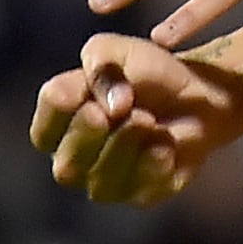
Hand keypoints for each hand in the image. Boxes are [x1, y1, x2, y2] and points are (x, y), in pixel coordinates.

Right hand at [28, 34, 242, 206]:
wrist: (200, 92)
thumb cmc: (147, 71)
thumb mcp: (117, 50)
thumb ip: (100, 64)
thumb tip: (111, 107)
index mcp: (60, 128)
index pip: (43, 134)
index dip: (63, 111)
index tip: (87, 85)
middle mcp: (77, 162)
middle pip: (66, 168)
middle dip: (93, 137)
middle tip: (124, 109)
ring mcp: (108, 182)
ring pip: (101, 184)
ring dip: (126, 147)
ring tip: (150, 120)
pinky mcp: (144, 193)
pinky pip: (141, 190)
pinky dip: (154, 163)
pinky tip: (167, 143)